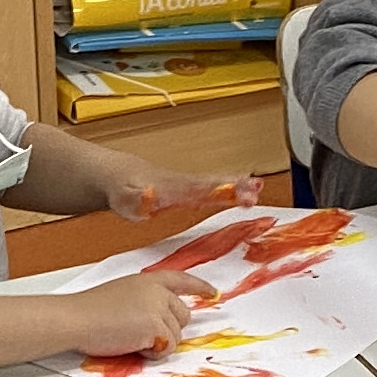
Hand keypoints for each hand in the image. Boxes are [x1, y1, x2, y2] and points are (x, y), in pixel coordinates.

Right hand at [64, 274, 201, 359]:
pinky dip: (152, 353)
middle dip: (169, 330)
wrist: (76, 318)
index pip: (180, 279)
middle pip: (183, 315)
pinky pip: (167, 348)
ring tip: (130, 338)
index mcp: (147, 281)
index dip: (199, 287)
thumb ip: (143, 300)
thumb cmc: (89, 310)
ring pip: (176, 336)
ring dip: (157, 344)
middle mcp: (157, 292)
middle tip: (143, 335)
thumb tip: (157, 320)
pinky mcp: (155, 327)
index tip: (212, 293)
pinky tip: (132, 345)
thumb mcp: (121, 294)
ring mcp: (157, 309)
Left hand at [98, 161, 273, 223]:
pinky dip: (232, 186)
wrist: (119, 176)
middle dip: (233, 186)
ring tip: (257, 189)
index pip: (197, 188)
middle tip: (255, 189)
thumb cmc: (122, 190)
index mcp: (169, 187)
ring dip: (237, 185)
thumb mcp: (125, 198)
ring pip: (215, 183)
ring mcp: (187, 185)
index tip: (233, 191)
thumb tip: (147, 200)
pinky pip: (213, 187)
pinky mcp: (189, 189)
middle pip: (211, 183)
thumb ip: (136, 200)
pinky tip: (248, 188)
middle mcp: (182, 183)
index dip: (215, 190)